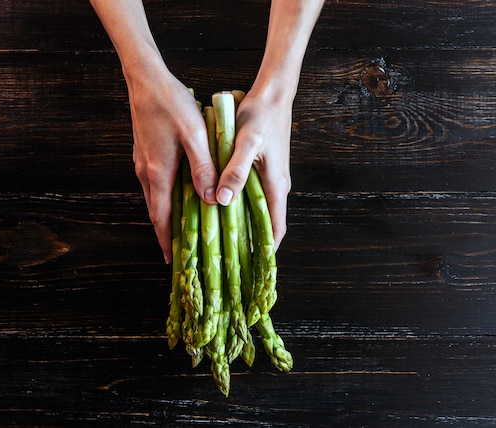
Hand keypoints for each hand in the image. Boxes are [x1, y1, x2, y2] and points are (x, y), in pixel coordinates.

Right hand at [128, 69, 217, 262]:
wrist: (145, 80)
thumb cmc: (172, 105)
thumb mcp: (194, 135)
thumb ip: (203, 168)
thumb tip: (211, 199)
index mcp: (158, 172)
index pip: (162, 217)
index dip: (168, 240)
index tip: (174, 260)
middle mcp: (146, 172)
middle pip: (156, 212)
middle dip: (167, 234)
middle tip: (179, 252)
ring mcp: (142, 162)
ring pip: (155, 198)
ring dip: (166, 216)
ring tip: (180, 230)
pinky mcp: (144, 153)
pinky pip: (154, 184)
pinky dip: (165, 198)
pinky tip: (178, 197)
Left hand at [217, 88, 292, 248]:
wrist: (271, 94)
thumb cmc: (261, 117)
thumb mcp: (247, 143)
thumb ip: (236, 171)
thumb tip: (224, 201)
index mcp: (276, 185)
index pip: (276, 228)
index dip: (266, 250)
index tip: (252, 267)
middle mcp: (275, 186)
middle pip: (265, 222)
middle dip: (250, 241)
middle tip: (228, 256)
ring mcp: (268, 177)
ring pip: (256, 209)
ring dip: (242, 223)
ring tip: (220, 236)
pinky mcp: (260, 168)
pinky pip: (250, 195)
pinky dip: (238, 205)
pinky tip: (220, 206)